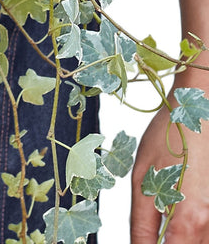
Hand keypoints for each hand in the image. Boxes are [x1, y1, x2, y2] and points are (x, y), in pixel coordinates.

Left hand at [131, 72, 208, 242]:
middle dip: (166, 243)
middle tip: (151, 233)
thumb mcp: (142, 179)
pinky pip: (206, 233)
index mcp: (188, 220)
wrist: (198, 113)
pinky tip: (176, 221)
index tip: (141, 243)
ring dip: (179, 239)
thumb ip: (141, 224)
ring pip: (199, 243)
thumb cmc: (169, 139)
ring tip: (162, 223)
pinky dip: (191, 234)